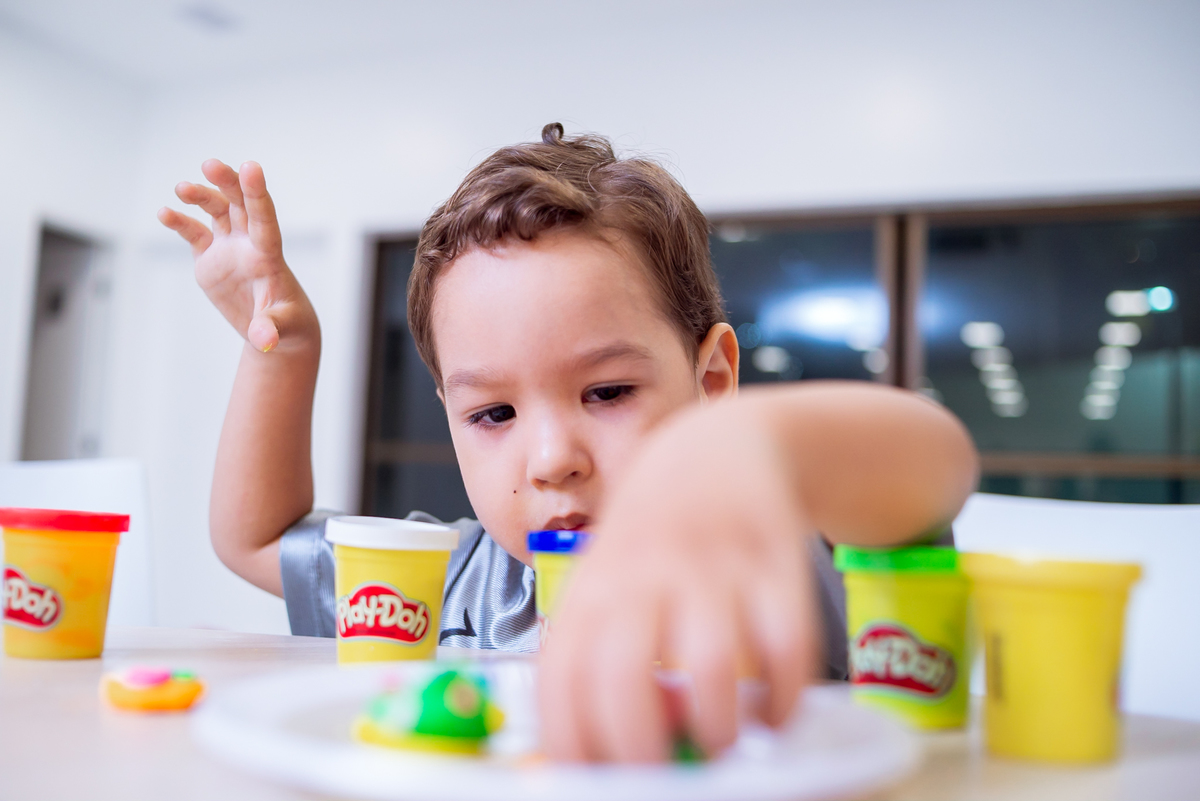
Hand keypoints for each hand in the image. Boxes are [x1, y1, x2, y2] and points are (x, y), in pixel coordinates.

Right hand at [158, 160, 316, 352]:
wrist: (276, 329)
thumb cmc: (287, 325)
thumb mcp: (282, 329)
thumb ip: (270, 329)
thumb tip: (263, 341)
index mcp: (269, 255)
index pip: (264, 218)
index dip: (257, 193)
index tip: (251, 167)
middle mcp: (249, 244)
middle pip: (239, 204)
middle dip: (227, 182)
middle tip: (211, 165)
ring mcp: (229, 247)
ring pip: (217, 211)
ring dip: (201, 196)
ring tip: (182, 188)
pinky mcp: (210, 258)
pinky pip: (194, 232)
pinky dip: (180, 221)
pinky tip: (165, 213)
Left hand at [539, 402, 820, 761]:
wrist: (720, 452)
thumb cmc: (652, 541)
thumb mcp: (603, 583)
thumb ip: (590, 657)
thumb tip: (576, 757)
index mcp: (592, 591)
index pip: (562, 683)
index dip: (575, 747)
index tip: (596, 781)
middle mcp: (645, 578)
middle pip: (625, 680)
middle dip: (641, 753)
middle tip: (662, 778)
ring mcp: (712, 569)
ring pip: (711, 668)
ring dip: (717, 730)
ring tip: (721, 745)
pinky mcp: (775, 565)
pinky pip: (786, 648)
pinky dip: (782, 700)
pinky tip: (772, 712)